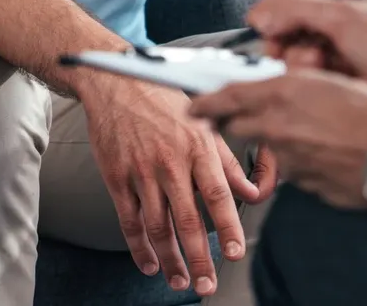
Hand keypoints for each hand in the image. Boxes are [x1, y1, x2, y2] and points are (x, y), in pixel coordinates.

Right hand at [79, 74, 265, 296]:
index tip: (234, 253)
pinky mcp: (117, 177)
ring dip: (170, 259)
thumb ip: (228, 161)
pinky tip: (149, 262)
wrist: (115, 82)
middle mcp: (170, 161)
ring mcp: (141, 171)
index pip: (217, 194)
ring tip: (180, 281)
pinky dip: (139, 247)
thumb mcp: (202, 123)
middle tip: (206, 284)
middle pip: (188, 219)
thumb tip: (251, 192)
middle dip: (199, 258)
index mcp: (196, 146)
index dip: (228, 227)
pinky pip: (129, 220)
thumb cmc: (162, 100)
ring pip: (158, 226)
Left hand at [192, 72, 366, 209]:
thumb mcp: (331, 80)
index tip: (194, 104)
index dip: (205, 101)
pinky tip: (326, 152)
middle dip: (232, 123)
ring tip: (308, 132)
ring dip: (275, 141)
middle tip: (233, 119)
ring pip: (269, 149)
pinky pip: (294, 170)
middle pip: (237, 127)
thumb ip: (295, 85)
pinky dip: (301, 160)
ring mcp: (289, 160)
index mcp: (283, 93)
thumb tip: (278, 87)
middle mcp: (279, 127)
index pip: (227, 96)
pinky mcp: (304, 185)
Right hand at [247, 0, 366, 100]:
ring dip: (299, 56)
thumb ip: (295, 9)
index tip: (262, 19)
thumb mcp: (343, 17)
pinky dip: (309, 73)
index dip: (278, 0)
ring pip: (300, 46)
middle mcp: (347, 15)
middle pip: (296, 18)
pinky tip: (321, 76)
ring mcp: (344, 45)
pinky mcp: (343, 73)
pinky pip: (310, 70)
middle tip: (280, 47)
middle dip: (288, 34)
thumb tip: (260, 14)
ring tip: (314, 63)